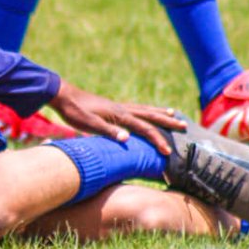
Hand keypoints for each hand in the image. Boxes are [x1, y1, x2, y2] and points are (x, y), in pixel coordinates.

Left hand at [47, 80, 185, 155]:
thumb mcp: (88, 125)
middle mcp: (122, 109)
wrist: (64, 96)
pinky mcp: (113, 108)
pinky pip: (136, 109)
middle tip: (184, 126)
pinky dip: (146, 111)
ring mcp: (118, 107)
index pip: (144, 128)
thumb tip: (127, 138)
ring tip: (174, 114)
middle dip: (167, 122)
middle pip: (150, 115)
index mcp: (119, 115)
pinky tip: (147, 113)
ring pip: (145, 110)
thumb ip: (108, 131)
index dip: (157, 140)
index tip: (167, 152)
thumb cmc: (75, 112)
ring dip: (160, 113)